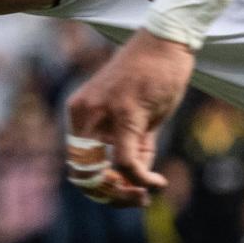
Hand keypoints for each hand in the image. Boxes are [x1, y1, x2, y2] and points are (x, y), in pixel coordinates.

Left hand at [61, 32, 195, 207]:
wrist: (165, 43)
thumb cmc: (153, 78)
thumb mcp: (139, 118)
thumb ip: (134, 147)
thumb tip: (137, 182)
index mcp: (80, 114)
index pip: (78, 165)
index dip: (98, 189)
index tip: (126, 193)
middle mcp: (83, 115)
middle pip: (83, 174)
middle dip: (109, 196)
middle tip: (136, 199)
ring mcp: (100, 114)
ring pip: (101, 173)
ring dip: (123, 193)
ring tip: (145, 195)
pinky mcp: (124, 114)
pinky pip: (125, 161)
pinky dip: (141, 179)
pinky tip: (156, 182)